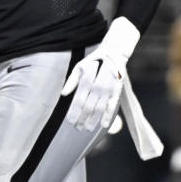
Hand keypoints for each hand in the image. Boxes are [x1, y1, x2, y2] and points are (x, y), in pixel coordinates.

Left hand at [61, 17, 138, 131]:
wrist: (114, 53)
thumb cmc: (93, 61)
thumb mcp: (79, 67)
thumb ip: (71, 81)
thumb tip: (63, 94)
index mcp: (86, 81)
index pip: (78, 101)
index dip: (74, 113)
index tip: (70, 121)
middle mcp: (97, 87)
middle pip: (88, 108)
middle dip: (82, 119)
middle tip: (77, 128)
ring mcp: (108, 90)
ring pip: (99, 109)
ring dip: (92, 120)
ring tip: (87, 128)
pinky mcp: (117, 91)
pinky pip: (112, 106)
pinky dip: (107, 116)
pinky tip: (103, 125)